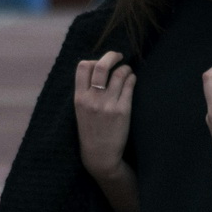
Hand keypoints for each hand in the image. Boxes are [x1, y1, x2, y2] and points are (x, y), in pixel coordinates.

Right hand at [74, 51, 135, 178]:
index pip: (83, 67)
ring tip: (127, 72)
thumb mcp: (80, 110)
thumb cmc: (91, 131)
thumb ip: (86, 91)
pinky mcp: (123, 110)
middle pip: (101, 66)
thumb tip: (97, 68)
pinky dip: (132, 78)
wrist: (100, 155)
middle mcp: (93, 99)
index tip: (101, 63)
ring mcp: (108, 105)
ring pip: (119, 73)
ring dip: (125, 68)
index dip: (94, 60)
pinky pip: (130, 85)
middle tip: (119, 56)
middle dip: (112, 56)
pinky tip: (132, 80)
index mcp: (79, 98)